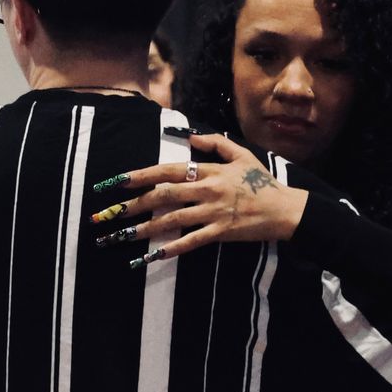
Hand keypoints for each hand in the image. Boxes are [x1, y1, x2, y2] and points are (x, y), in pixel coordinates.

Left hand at [87, 133, 308, 265]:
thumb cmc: (262, 182)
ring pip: (171, 220)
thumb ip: (215, 143)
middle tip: (106, 214)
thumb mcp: (241, 154)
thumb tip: (189, 135)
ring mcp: (213, 213)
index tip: (116, 181)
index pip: (167, 170)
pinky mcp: (220, 233)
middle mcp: (206, 190)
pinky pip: (191, 242)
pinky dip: (170, 249)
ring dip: (142, 229)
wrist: (285, 209)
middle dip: (131, 205)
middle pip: (162, 196)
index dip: (140, 175)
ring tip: (119, 237)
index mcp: (208, 171)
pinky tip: (151, 256)